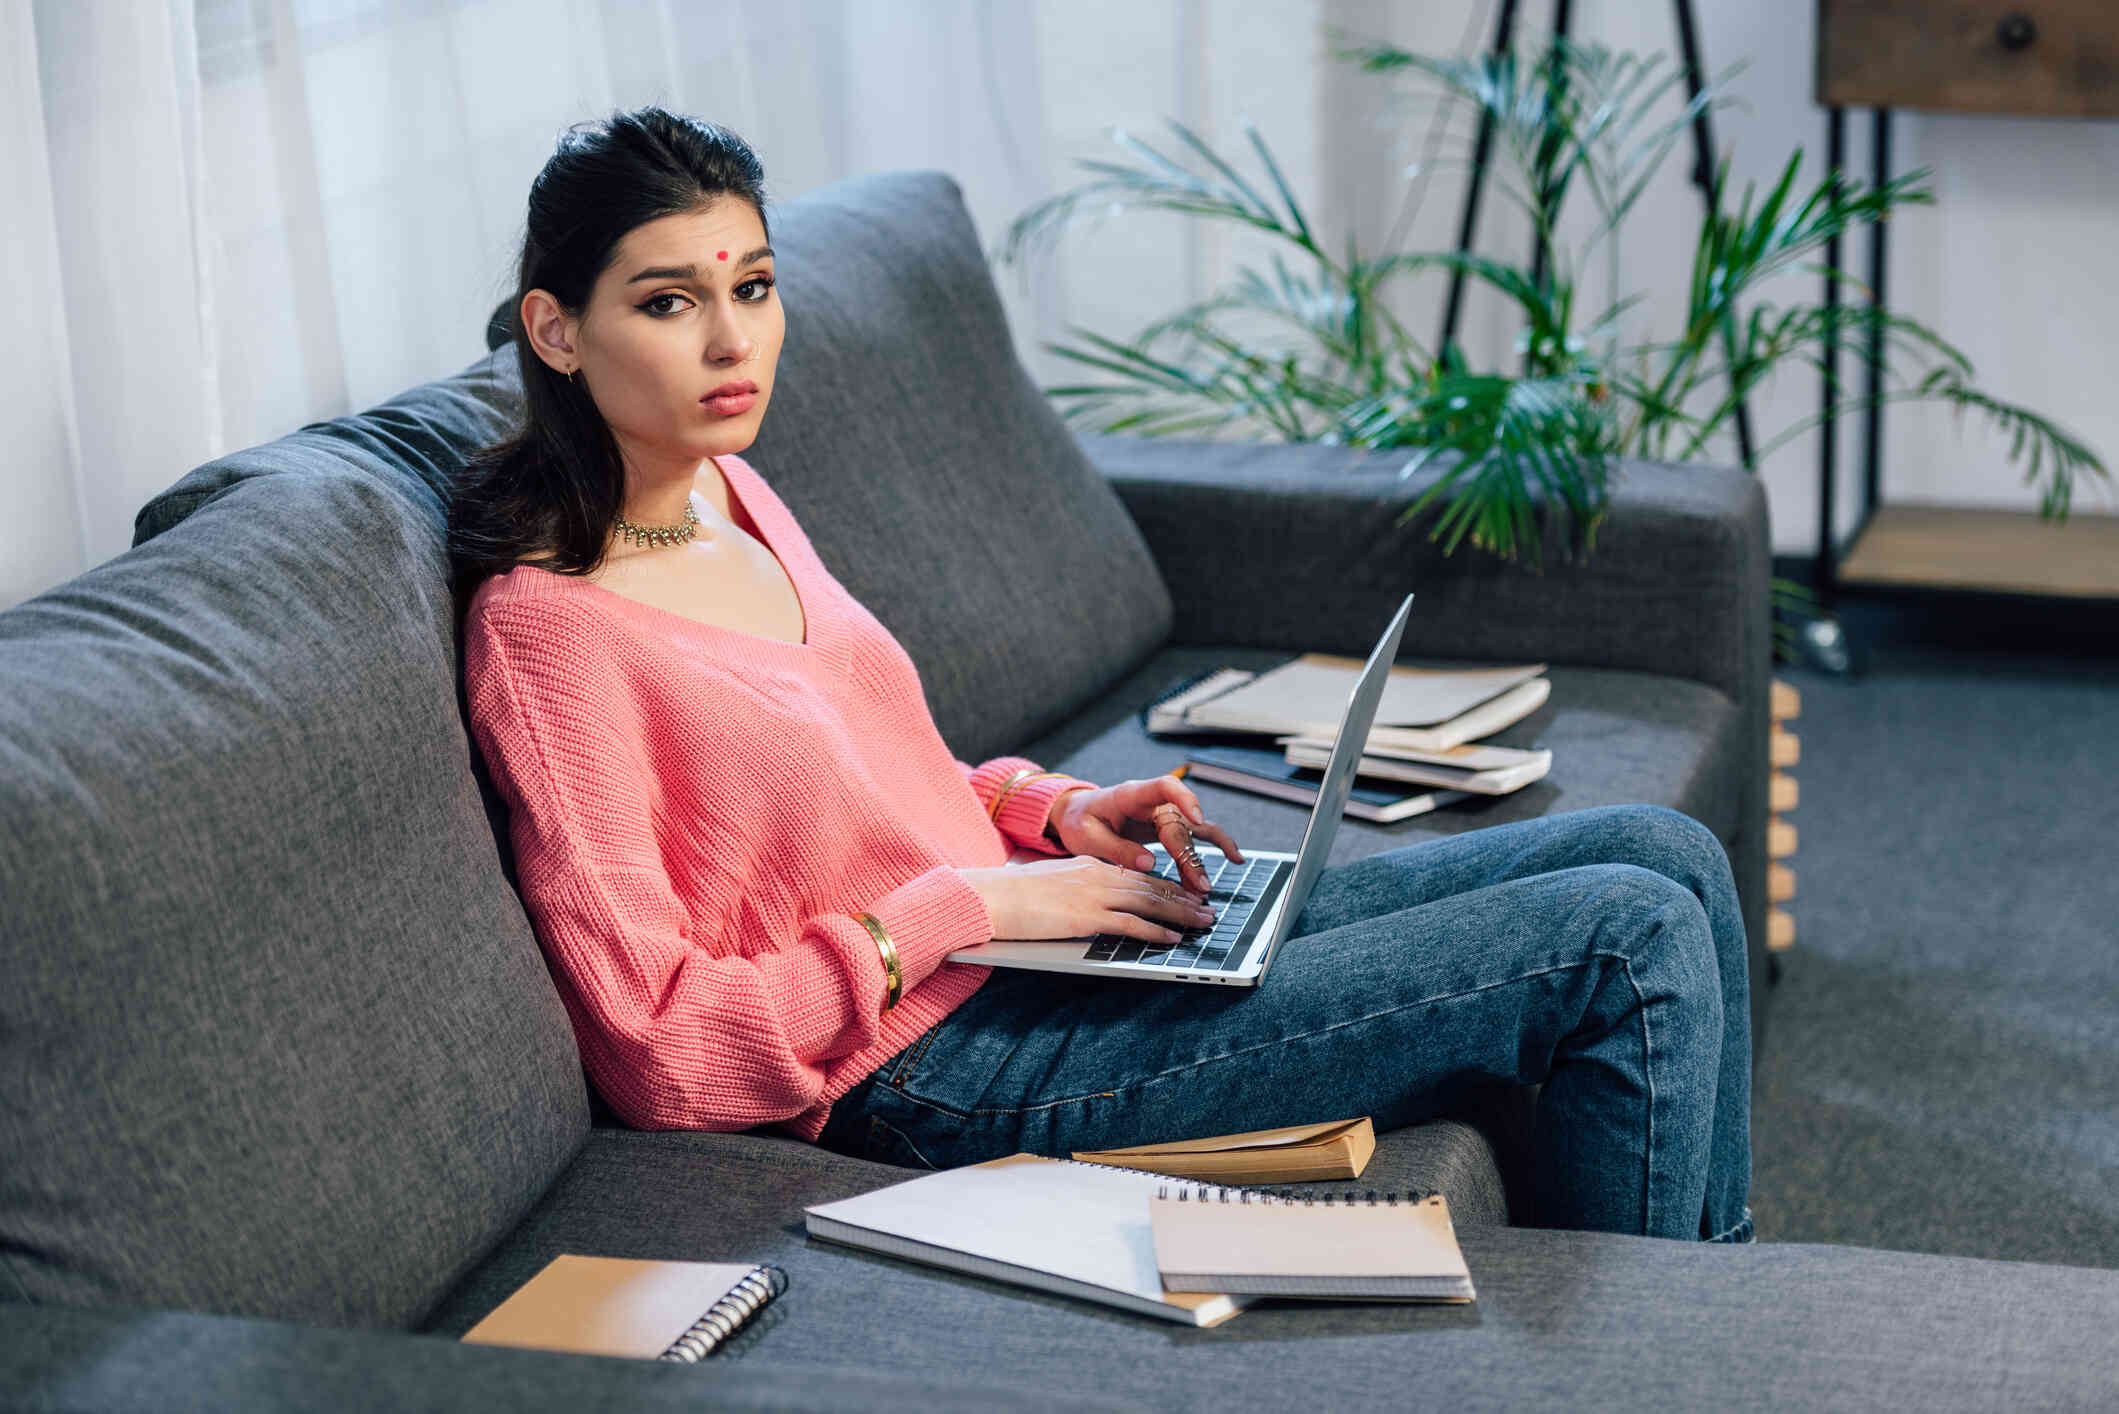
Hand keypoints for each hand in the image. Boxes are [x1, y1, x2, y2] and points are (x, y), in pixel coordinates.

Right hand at [955, 857, 1218, 944]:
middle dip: (1183, 898)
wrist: (988, 895)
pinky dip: (1155, 931)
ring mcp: (1093, 894)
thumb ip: (1075, 891)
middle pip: (1150, 885)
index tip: (1186, 894)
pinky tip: (1172, 939)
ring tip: (1202, 922)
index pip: (1137, 875)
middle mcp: (1096, 874)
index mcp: (1089, 865)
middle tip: (1207, 908)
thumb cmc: (1011, 895)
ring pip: (1149, 901)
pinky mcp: (1086, 916)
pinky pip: (1130, 923)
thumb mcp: (1050, 885)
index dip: (1165, 885)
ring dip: (1180, 913)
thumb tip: (1089, 907)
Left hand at [1045, 776, 1244, 894]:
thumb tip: (1148, 863)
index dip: (1184, 799)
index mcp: (1131, 794)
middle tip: (1198, 885)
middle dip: (1190, 856)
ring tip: (1207, 886)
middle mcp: (1153, 802)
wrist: (1078, 815)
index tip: (1197, 819)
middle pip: (1180, 825)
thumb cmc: (1081, 820)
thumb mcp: (1086, 837)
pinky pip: (1195, 836)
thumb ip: (1116, 848)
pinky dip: (1214, 847)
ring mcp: (1163, 815)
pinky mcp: (1167, 828)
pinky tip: (1234, 858)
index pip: (1165, 786)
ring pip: (1192, 833)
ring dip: (1201, 859)